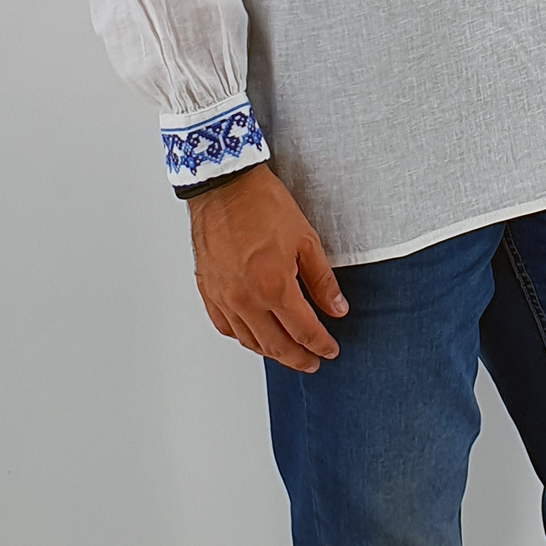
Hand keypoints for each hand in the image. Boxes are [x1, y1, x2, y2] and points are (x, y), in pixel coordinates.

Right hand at [188, 165, 348, 371]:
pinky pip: (225, 326)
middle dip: (299, 358)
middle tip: (313, 361)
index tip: (330, 350)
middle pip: (276, 345)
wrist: (224, 184)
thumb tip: (338, 309)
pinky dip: (242, 336)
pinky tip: (253, 335)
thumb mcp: (306, 239)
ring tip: (287, 352)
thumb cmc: (263, 204)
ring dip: (271, 352)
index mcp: (274, 287)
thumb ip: (322, 280)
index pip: (303, 331)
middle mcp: (246, 299)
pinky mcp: (207, 289)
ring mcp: (223, 296)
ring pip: (249, 340)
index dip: (321, 345)